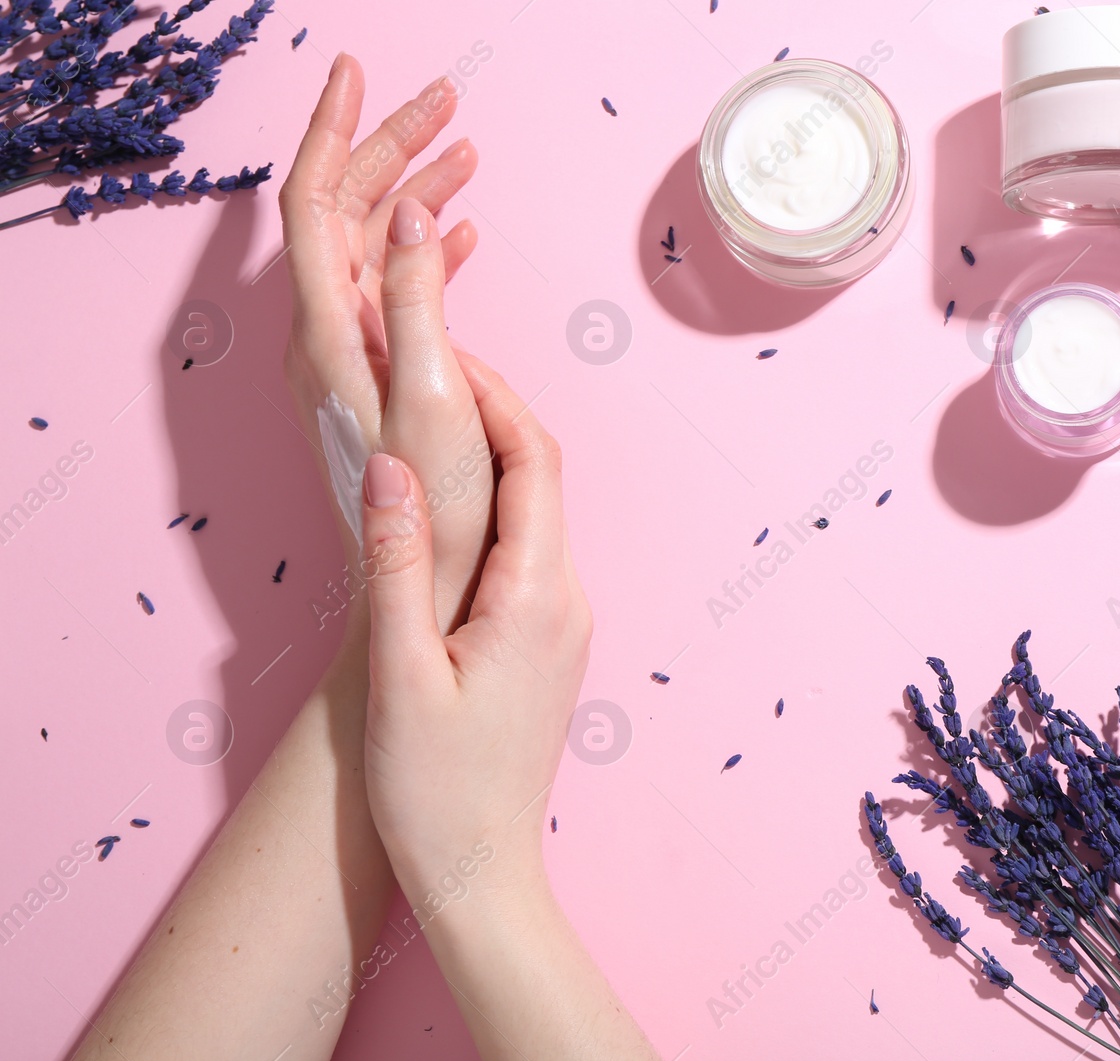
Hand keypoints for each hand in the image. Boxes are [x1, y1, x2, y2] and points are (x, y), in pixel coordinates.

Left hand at [279, 54, 493, 634]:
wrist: (421, 587)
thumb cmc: (435, 509)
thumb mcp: (434, 395)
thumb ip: (416, 297)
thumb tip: (409, 211)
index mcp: (328, 333)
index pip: (311, 203)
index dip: (332, 130)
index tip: (358, 72)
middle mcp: (325, 337)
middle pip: (343, 213)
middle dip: (389, 148)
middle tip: (447, 104)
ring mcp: (349, 357)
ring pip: (371, 247)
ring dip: (411, 194)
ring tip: (464, 154)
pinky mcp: (376, 378)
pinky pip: (392, 290)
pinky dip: (424, 253)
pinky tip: (458, 238)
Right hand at [357, 352, 591, 884]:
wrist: (481, 872)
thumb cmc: (435, 789)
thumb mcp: (400, 673)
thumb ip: (398, 562)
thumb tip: (394, 462)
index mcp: (538, 595)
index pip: (533, 461)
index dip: (492, 395)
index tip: (439, 348)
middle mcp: (566, 598)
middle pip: (538, 475)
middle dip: (488, 412)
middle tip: (421, 365)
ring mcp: (562, 620)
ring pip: (531, 510)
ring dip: (483, 459)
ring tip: (416, 419)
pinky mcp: (544, 641)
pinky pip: (523, 549)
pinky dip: (484, 509)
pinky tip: (433, 505)